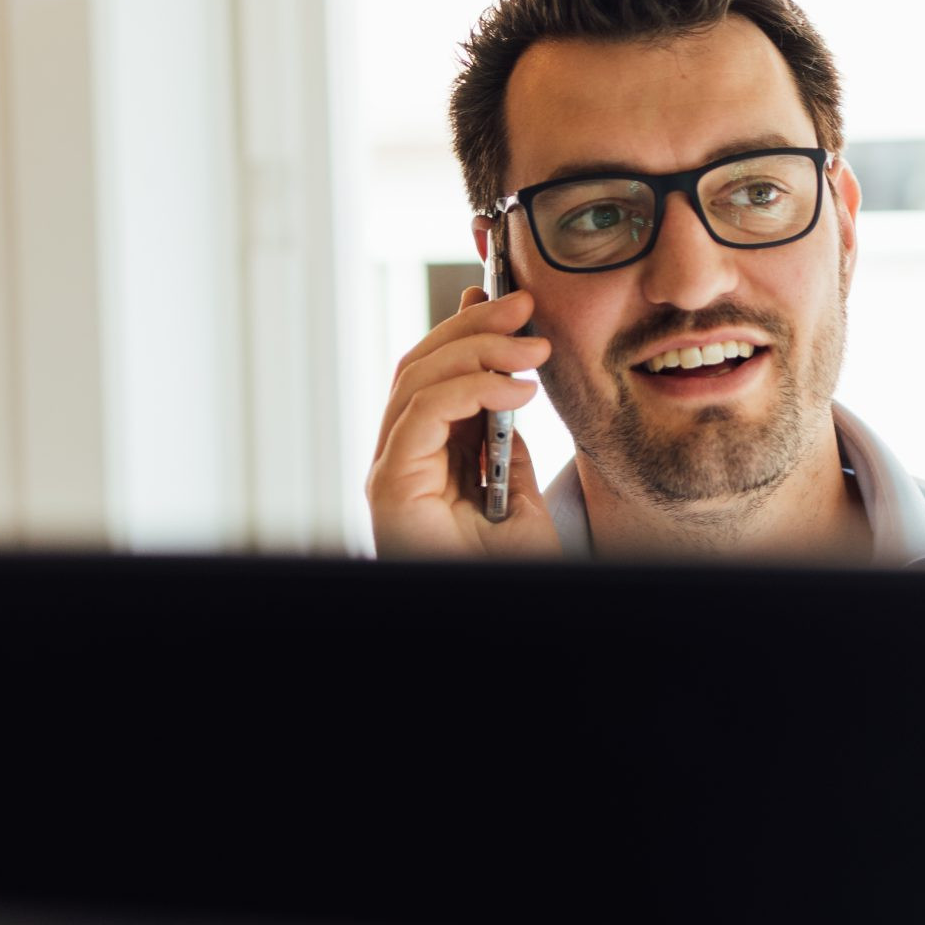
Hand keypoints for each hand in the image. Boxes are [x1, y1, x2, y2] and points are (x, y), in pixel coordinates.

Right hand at [366, 286, 562, 559]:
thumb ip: (506, 443)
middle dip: (474, 326)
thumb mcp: (519, 493)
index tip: (507, 299)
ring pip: (416, 379)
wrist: (507, 625)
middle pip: (419, 366)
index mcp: (425, 457)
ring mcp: (390, 472)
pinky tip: (516, 391)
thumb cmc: (511, 574)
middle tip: (526, 306)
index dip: (466, 330)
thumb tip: (510, 382)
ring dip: (479, 350)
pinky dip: (470, 390)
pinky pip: (421, 414)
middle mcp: (399, 459)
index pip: (433, 374)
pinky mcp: (390, 488)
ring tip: (534, 348)